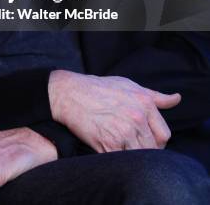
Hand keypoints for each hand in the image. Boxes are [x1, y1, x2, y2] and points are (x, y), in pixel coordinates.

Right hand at [48, 70, 180, 152]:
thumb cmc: (99, 88)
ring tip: (120, 146)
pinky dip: (118, 159)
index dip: (156, 140)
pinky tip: (109, 148)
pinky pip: (122, 160)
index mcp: (145, 103)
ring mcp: (123, 131)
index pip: (164, 135)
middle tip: (130, 143)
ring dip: (131, 155)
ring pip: (139, 156)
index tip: (144, 139)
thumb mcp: (129, 85)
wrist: (69, 93)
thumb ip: (155, 96)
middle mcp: (137, 117)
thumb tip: (177, 98)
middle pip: (153, 149)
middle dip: (144, 149)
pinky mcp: (109, 143)